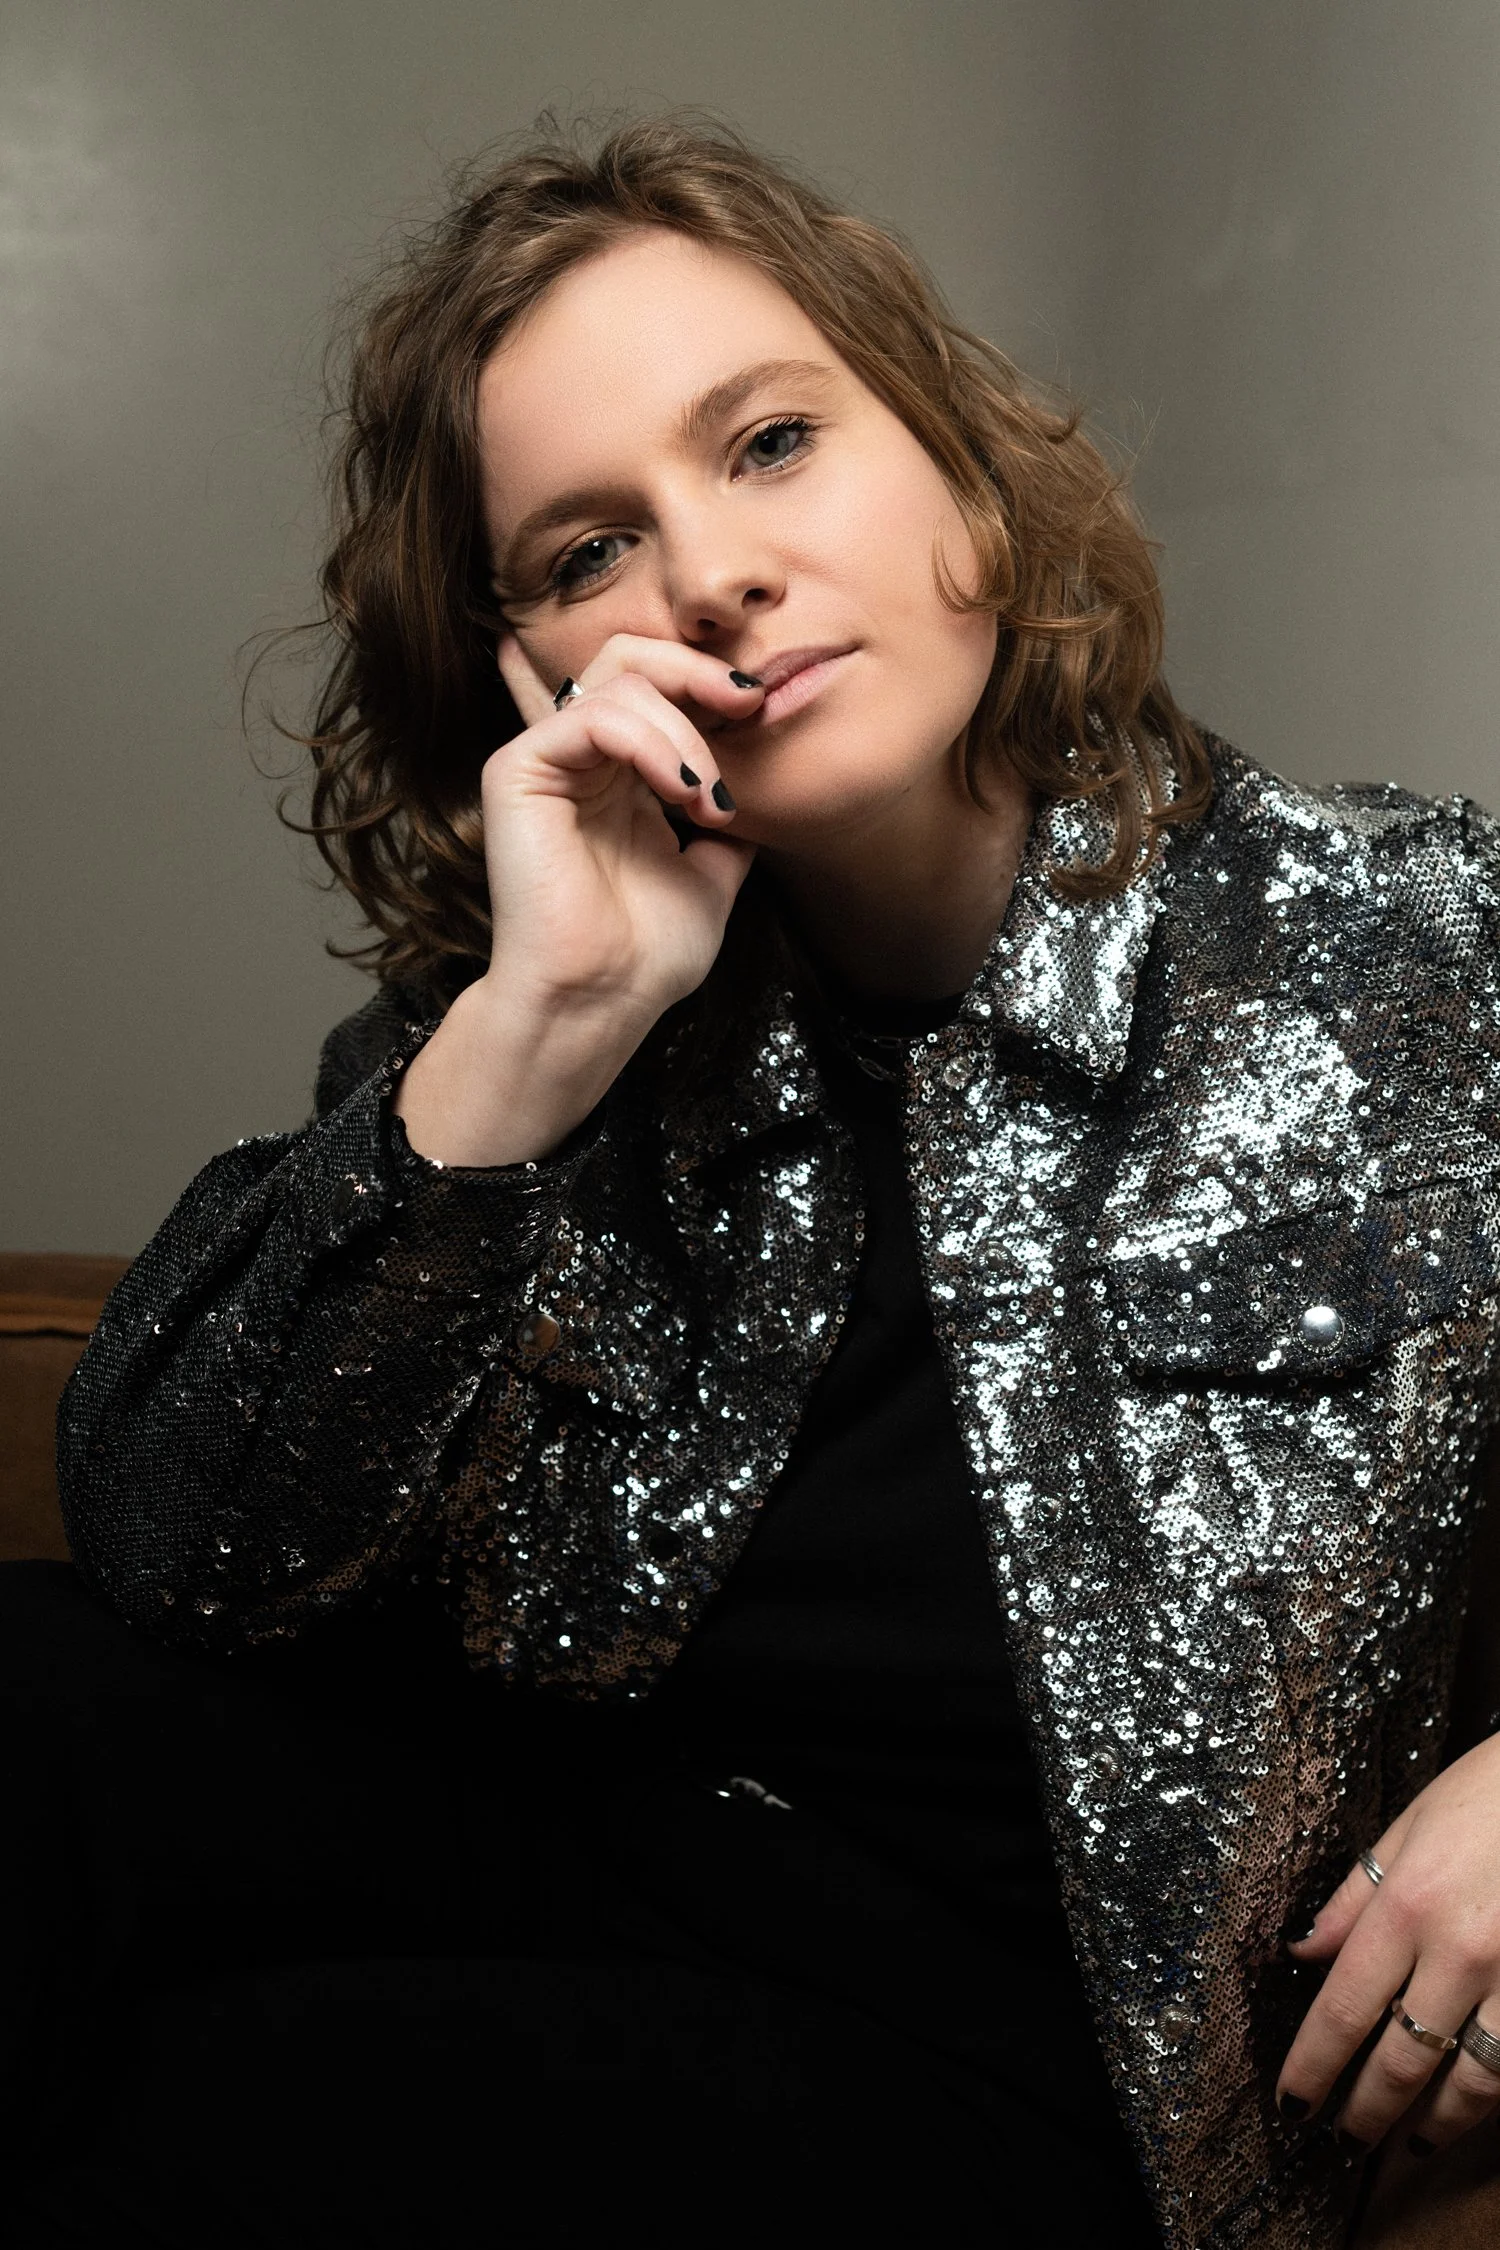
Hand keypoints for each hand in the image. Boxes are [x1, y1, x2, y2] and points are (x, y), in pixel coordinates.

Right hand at [481, 629, 761, 1028]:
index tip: (761, 710)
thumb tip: (765, 785)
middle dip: (698, 672)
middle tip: (748, 705)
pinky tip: (681, 791)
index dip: (709, 684)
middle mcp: (580, 758)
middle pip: (632, 656)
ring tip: (708, 800)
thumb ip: (727, 819)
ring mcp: (545, 760)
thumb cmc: (646, 955)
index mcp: (620, 774)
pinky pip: (592, 717)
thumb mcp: (713, 873)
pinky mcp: (516, 770)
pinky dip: (650, 742)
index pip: (657, 686)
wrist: (602, 1000)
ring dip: (685, 731)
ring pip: (621, 681)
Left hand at [1276, 1730, 1499, 2157]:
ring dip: (1436, 2123)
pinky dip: (1492, 2094)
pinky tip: (1470, 2104)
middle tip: (1342, 2140)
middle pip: (1404, 2061)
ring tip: (1409, 2143)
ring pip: (1474, 2084)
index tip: (1292, 2102)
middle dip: (1367, 2111)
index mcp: (1410, 1905)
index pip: (1344, 2009)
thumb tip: (1303, 1951)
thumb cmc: (1489, 1792)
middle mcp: (1463, 1953)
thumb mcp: (1410, 1826)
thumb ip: (1355, 1896)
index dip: (1314, 2066)